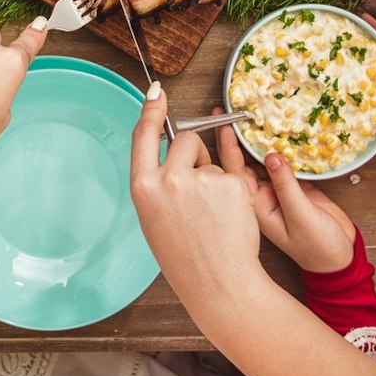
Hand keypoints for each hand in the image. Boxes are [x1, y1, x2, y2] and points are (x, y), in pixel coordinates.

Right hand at [130, 88, 263, 297]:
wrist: (219, 283)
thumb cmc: (185, 256)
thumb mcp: (153, 218)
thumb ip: (156, 183)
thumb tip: (166, 151)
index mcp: (143, 188)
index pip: (142, 135)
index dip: (149, 110)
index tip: (156, 91)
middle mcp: (169, 179)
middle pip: (183, 140)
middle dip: (193, 153)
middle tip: (197, 189)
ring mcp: (201, 180)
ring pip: (210, 160)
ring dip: (214, 178)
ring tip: (213, 216)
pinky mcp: (232, 184)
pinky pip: (231, 175)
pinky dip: (233, 192)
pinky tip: (229, 217)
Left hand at [214, 112, 357, 273]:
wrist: (339, 260)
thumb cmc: (317, 248)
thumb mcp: (301, 218)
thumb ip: (286, 187)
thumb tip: (271, 155)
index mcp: (255, 205)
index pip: (235, 171)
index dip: (228, 146)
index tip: (224, 122)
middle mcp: (261, 195)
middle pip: (244, 161)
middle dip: (237, 136)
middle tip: (229, 109)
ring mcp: (277, 189)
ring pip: (262, 159)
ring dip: (257, 139)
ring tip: (248, 113)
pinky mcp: (295, 185)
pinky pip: (283, 161)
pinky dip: (280, 146)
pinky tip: (276, 130)